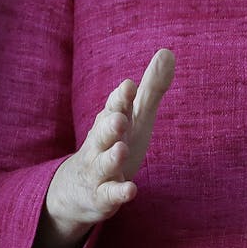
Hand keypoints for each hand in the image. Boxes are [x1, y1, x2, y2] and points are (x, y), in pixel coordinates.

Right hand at [33, 48, 174, 247]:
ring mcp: (100, 170)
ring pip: (103, 162)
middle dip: (110, 123)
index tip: (129, 86)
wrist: (78, 188)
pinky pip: (110, 194)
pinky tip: (132, 190)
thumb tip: (168, 52)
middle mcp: (101, 143)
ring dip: (111, 156)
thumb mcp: (136, 117)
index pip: (115, 107)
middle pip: (103, 132)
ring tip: (121, 149)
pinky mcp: (102, 196)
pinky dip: (119, 192)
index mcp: (111, 121)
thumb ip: (152, 88)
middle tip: (119, 117)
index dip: (121, 98)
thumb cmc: (115, 144)